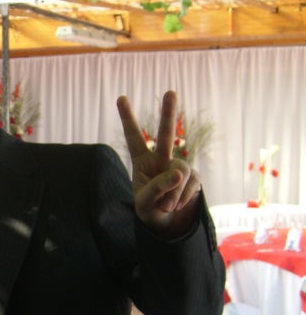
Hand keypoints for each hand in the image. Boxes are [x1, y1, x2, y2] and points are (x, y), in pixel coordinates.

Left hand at [117, 90, 200, 237]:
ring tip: (165, 206)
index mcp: (142, 161)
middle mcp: (161, 159)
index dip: (128, 118)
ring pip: (180, 172)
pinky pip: (191, 184)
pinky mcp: (194, 178)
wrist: (166, 223)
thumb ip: (158, 187)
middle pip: (166, 134)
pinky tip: (176, 205)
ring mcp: (179, 167)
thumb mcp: (146, 201)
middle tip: (170, 92)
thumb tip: (178, 174)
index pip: (134, 137)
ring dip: (172, 194)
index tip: (121, 97)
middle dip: (169, 113)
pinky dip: (182, 198)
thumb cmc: (149, 209)